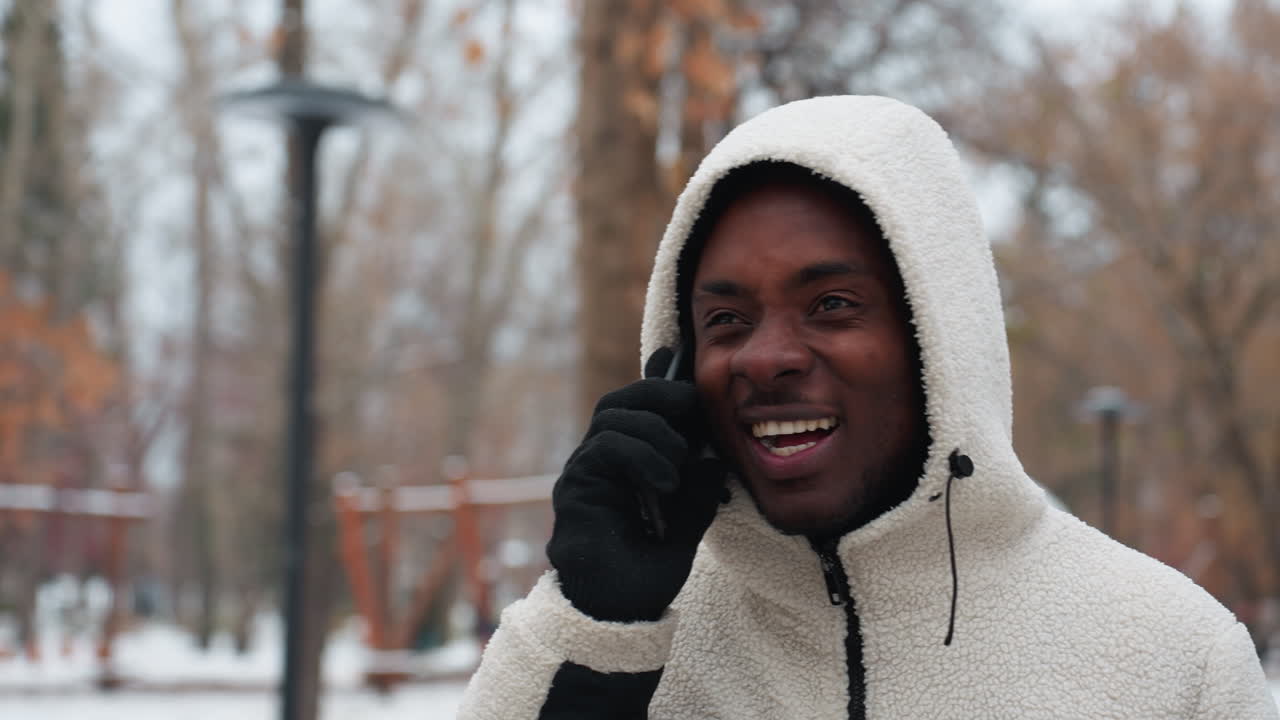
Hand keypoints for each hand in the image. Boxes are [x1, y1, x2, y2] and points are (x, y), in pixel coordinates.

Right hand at [546, 347, 726, 621]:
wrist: (619, 611)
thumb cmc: (649, 571)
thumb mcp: (690, 524)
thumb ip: (700, 490)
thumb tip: (714, 458)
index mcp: (632, 462)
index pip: (642, 410)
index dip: (660, 382)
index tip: (682, 360)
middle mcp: (604, 460)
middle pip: (621, 400)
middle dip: (657, 391)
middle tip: (689, 402)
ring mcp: (586, 470)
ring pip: (612, 415)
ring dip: (654, 429)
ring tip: (679, 461)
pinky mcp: (576, 485)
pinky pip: (604, 446)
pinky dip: (640, 453)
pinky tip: (665, 480)